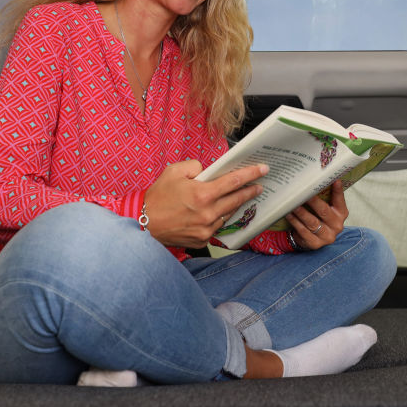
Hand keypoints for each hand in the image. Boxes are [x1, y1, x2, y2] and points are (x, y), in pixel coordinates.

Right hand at [143, 160, 265, 248]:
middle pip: (237, 200)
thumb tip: (207, 170)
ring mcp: (206, 229)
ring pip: (227, 215)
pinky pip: (216, 227)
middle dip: (250, 191)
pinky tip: (216, 213)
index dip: (251, 174)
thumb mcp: (174, 172)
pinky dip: (217, 219)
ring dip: (234, 206)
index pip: (234, 182)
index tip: (263, 170)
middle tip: (259, 186)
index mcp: (202, 194)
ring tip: (240, 198)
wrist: (143, 224)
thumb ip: (195, 166)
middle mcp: (207, 213)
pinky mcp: (201, 240)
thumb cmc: (157, 198)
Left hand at [284, 180, 348, 250]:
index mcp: (341, 214)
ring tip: (291, 203)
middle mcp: (336, 225)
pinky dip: (295, 221)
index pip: (340, 200)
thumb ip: (325, 197)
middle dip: (312, 201)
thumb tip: (315, 179)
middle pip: (323, 211)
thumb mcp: (326, 209)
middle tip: (302, 191)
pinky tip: (288, 214)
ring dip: (300, 212)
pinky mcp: (315, 243)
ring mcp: (326, 236)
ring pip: (312, 222)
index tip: (334, 180)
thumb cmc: (319, 219)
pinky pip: (303, 231)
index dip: (337, 191)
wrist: (313, 239)